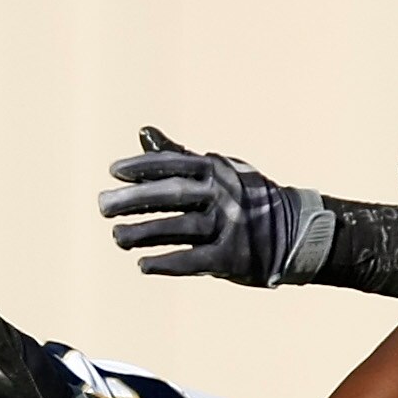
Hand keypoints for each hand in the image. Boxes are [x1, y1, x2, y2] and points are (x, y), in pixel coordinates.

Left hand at [100, 137, 334, 285]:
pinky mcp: (234, 257)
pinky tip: (143, 265)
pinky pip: (195, 260)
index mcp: (217, 171)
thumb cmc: (247, 197)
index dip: (144, 167)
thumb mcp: (218, 170)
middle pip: (172, 195)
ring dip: (144, 232)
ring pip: (180, 228)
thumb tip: (143, 132)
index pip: (175, 165)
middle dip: (135, 200)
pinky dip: (168, 263)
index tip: (114, 171)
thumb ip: (178, 156)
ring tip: (116, 236)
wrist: (296, 231)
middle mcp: (223, 195)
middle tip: (102, 206)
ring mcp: (230, 226)